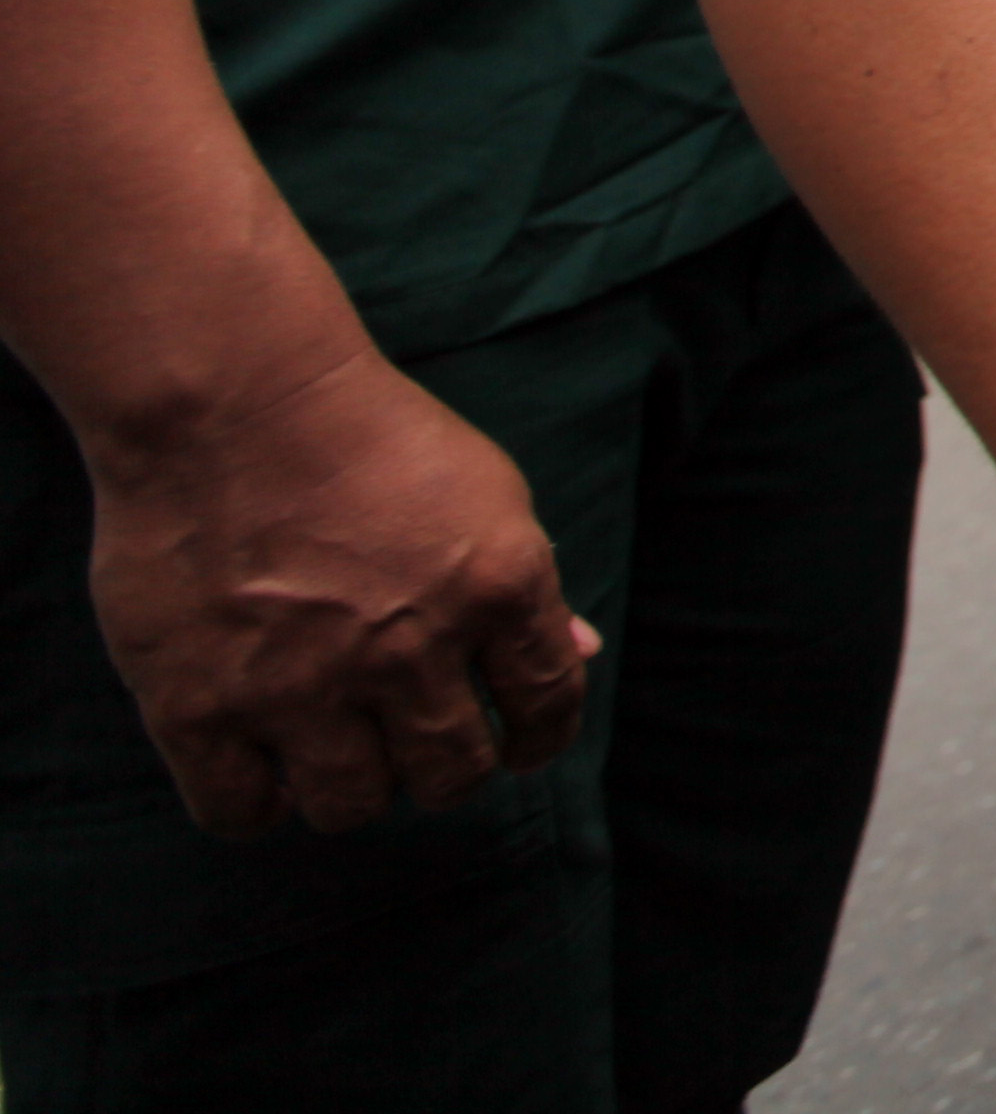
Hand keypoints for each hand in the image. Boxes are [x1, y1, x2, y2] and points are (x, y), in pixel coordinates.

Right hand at [83, 340, 591, 835]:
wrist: (232, 400)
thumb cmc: (367, 436)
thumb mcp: (486, 493)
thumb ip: (527, 586)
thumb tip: (576, 656)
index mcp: (496, 586)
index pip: (546, 705)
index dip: (539, 739)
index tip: (520, 748)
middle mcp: (409, 647)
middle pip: (451, 774)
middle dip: (446, 769)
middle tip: (418, 747)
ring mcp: (302, 683)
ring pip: (353, 805)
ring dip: (357, 790)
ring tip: (341, 754)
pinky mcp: (200, 705)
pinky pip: (240, 812)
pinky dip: (260, 807)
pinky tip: (267, 773)